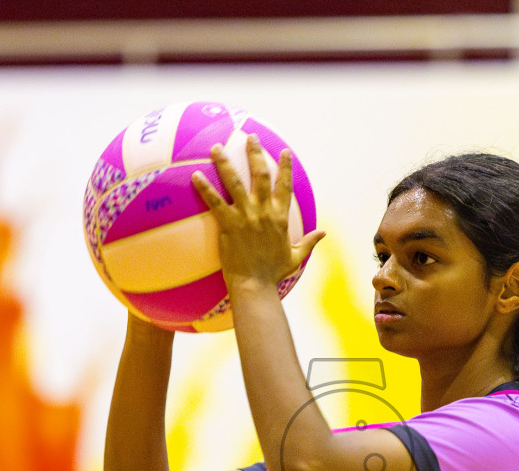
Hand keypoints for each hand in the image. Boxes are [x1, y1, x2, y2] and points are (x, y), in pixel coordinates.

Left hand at [191, 133, 324, 291]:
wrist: (255, 285)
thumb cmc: (273, 274)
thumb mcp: (296, 258)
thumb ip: (309, 242)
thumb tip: (324, 233)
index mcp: (280, 217)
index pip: (285, 186)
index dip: (286, 167)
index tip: (285, 152)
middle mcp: (264, 212)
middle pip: (260, 175)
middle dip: (255, 153)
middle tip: (250, 137)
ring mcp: (246, 216)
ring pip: (235, 182)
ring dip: (225, 162)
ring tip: (216, 147)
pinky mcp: (229, 225)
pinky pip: (215, 202)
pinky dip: (205, 188)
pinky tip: (195, 176)